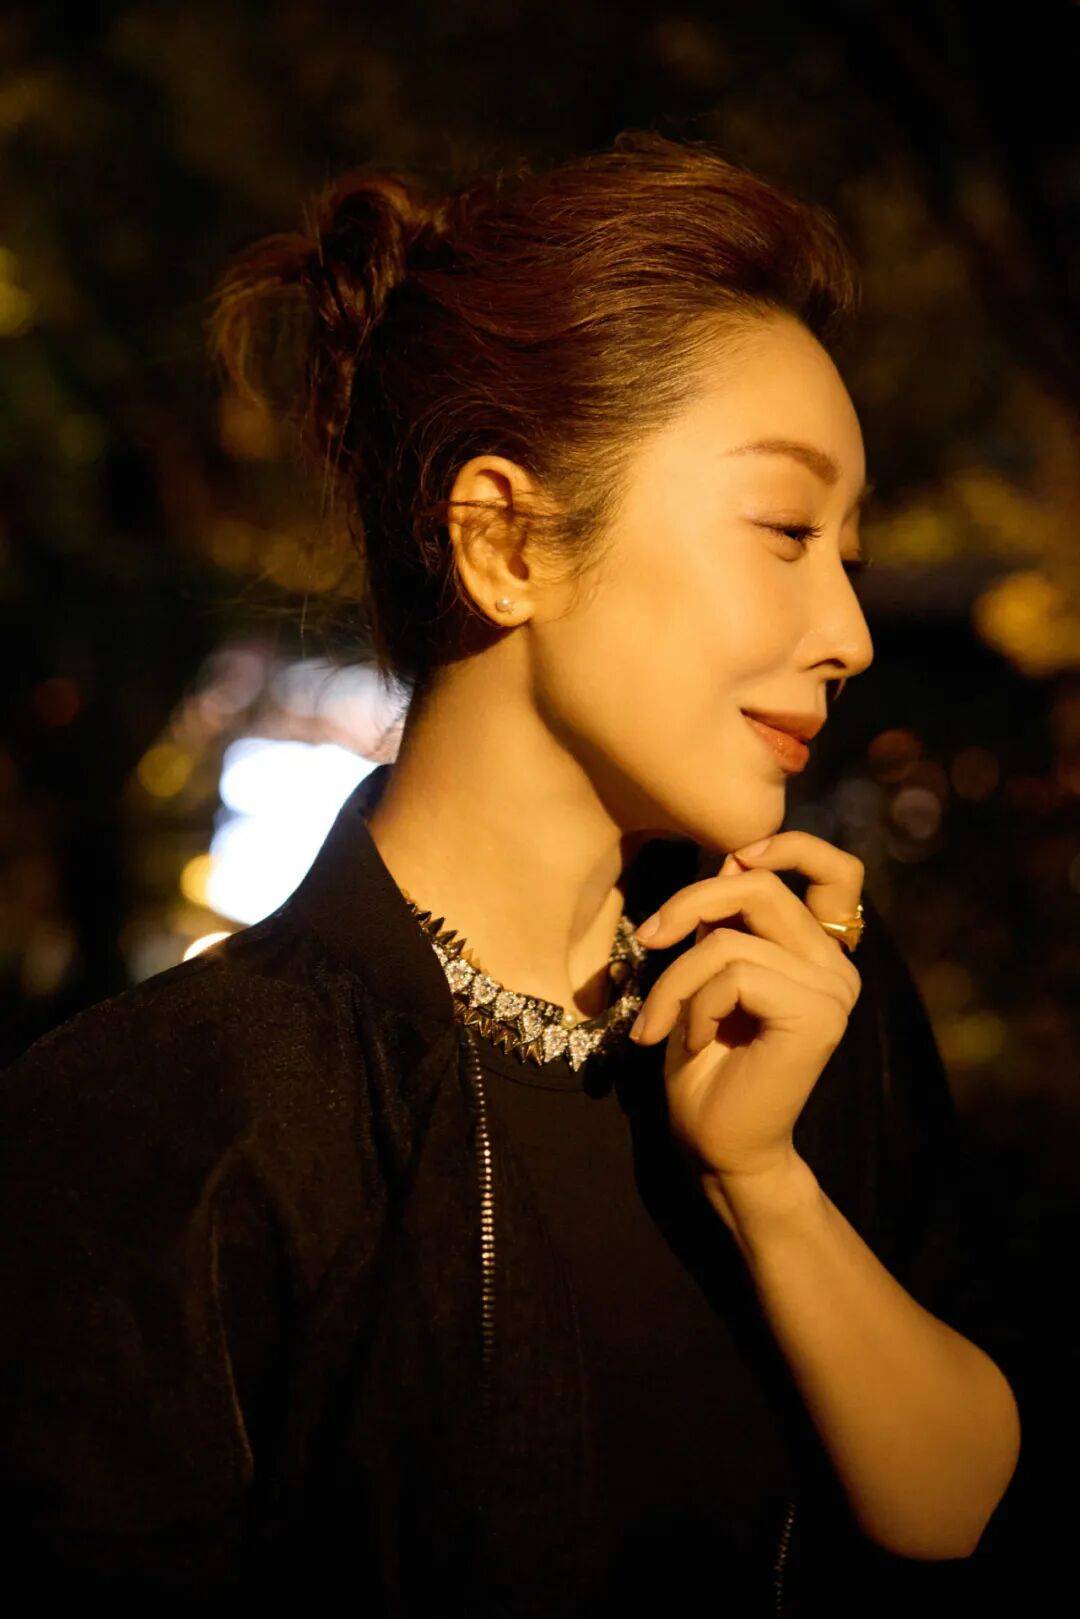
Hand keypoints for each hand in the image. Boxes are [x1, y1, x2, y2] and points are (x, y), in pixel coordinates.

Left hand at [630, 832, 863, 1186]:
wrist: (719, 1145)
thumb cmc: (706, 1064)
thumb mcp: (708, 976)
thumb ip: (727, 923)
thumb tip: (732, 862)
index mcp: (818, 952)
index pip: (836, 869)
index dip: (788, 845)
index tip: (735, 858)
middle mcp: (837, 967)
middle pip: (762, 887)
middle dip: (689, 903)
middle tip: (647, 939)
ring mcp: (833, 991)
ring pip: (730, 940)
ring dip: (674, 980)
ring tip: (658, 1023)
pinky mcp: (816, 1015)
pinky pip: (732, 975)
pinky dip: (693, 1005)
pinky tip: (693, 1043)